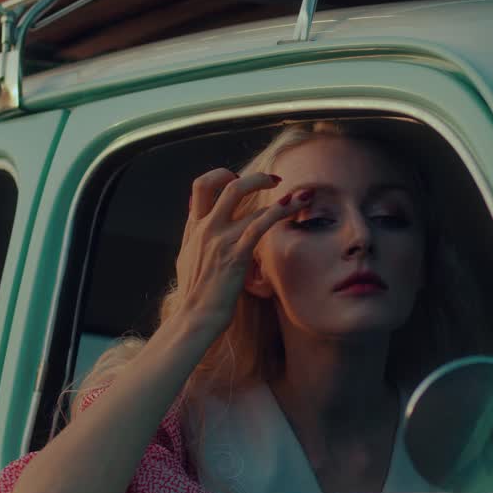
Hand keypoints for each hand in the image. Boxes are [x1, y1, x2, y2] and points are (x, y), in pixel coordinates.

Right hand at [172, 168, 310, 331]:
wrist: (195, 317)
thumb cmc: (195, 294)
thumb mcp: (188, 259)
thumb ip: (196, 239)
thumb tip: (202, 227)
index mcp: (194, 228)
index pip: (202, 186)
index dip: (222, 175)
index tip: (240, 180)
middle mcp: (205, 228)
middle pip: (226, 184)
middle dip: (255, 177)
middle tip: (276, 181)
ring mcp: (219, 239)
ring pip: (246, 200)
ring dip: (279, 195)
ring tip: (303, 196)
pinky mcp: (235, 254)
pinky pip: (258, 224)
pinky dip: (278, 211)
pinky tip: (294, 207)